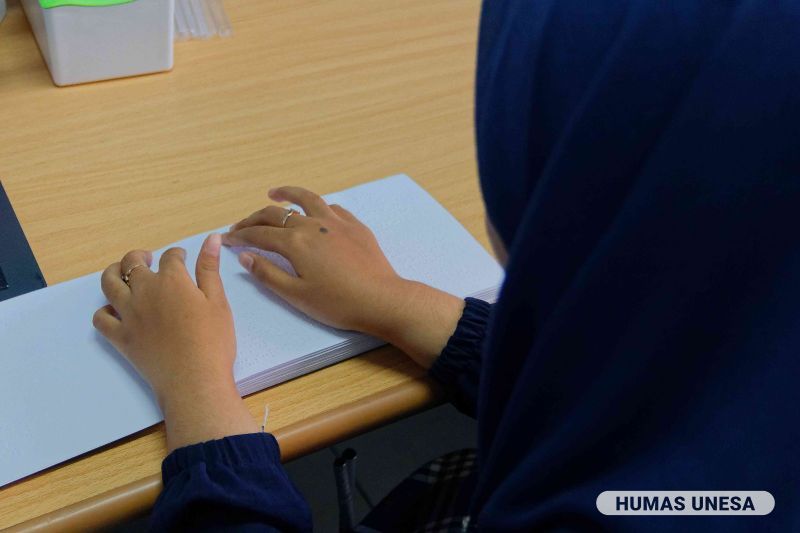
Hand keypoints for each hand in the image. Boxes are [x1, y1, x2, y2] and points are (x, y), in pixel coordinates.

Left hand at [93, 234, 256, 449]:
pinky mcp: (120, 336)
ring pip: (108, 283)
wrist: (193, 380)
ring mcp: (128, 314)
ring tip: (122, 274)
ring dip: (113, 272)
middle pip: (132, 263)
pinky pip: (101, 318)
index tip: (182, 258)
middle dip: (140, 257)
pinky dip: (105, 310)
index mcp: (172, 281)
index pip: (170, 257)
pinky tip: (116, 310)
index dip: (177, 255)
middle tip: (148, 259)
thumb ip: (210, 269)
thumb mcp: (218, 302)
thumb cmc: (213, 342)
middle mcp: (144, 291)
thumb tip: (211, 238)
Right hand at [222, 187, 464, 367]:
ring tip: (274, 193)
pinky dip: (316, 206)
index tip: (225, 238)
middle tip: (241, 226)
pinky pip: (331, 208)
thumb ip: (268, 274)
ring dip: (287, 194)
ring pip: (306, 199)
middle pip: (277, 214)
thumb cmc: (337, 303)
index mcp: (295, 243)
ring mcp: (336, 222)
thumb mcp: (296, 295)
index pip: (259, 234)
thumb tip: (245, 256)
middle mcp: (313, 225)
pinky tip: (314, 211)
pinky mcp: (355, 226)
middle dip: (254, 219)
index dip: (239, 235)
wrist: (381, 299)